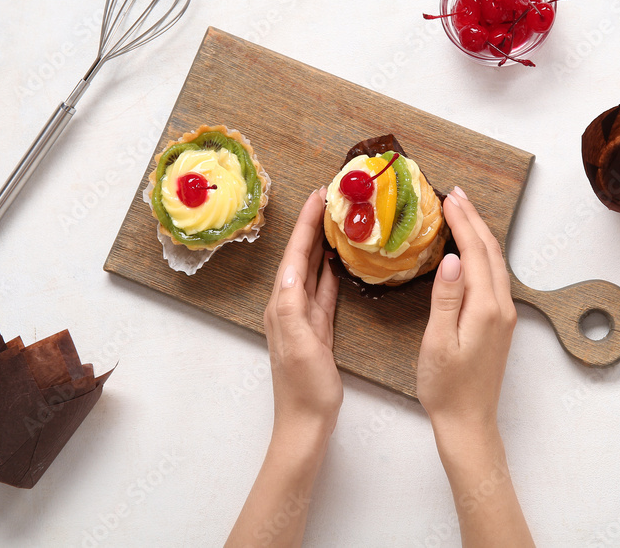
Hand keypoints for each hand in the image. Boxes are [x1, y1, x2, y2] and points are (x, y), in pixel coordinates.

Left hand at [227, 189, 340, 546]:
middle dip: (312, 227)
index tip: (318, 196)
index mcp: (282, 306)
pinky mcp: (317, 329)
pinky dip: (330, 272)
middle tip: (330, 198)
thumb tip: (294, 269)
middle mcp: (288, 306)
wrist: (307, 422)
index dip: (306, 225)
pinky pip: (323, 291)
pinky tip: (337, 261)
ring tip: (335, 220)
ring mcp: (303, 317)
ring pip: (312, 270)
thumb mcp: (300, 344)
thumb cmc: (304, 388)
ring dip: (321, 245)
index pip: (294, 256)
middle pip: (301, 257)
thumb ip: (293, 307)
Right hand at [417, 186, 531, 545]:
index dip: (463, 222)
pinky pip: (493, 277)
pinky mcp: (498, 323)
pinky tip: (470, 251)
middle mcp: (501, 308)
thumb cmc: (447, 388)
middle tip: (455, 194)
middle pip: (491, 252)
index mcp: (486, 309)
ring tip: (462, 212)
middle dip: (474, 219)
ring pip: (495, 263)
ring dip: (479, 234)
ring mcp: (503, 316)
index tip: (449, 197)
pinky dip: (482, 254)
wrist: (467, 422)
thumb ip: (446, 299)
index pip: (476, 252)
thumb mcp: (438, 342)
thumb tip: (453, 260)